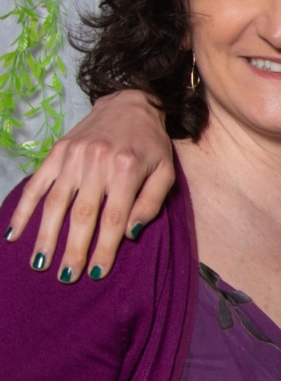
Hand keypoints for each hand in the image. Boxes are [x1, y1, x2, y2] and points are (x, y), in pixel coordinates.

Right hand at [5, 90, 173, 281]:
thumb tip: (131, 233)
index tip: (96, 272)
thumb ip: (151, 203)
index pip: (113, 218)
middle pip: (81, 215)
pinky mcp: (56, 152)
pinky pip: (36, 185)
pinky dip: (23, 210)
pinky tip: (15, 233)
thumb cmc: (152, 144)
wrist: (130, 104)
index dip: (104, 248)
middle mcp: (97, 163)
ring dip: (45, 236)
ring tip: (40, 263)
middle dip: (73, 249)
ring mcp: (73, 157)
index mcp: (126, 169)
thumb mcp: (165, 172)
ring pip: (55, 203)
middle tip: (67, 276)